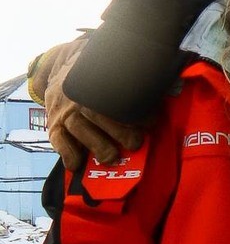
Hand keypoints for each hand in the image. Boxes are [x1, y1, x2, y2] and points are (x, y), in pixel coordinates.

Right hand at [39, 44, 144, 173]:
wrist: (61, 79)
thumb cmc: (97, 87)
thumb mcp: (110, 81)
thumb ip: (130, 88)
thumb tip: (161, 94)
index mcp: (96, 85)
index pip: (115, 97)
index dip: (135, 111)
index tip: (151, 122)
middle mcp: (78, 98)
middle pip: (97, 113)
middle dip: (119, 131)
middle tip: (134, 143)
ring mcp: (65, 113)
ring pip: (80, 129)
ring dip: (98, 146)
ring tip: (112, 157)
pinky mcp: (54, 127)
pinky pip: (59, 141)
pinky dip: (69, 154)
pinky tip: (78, 165)